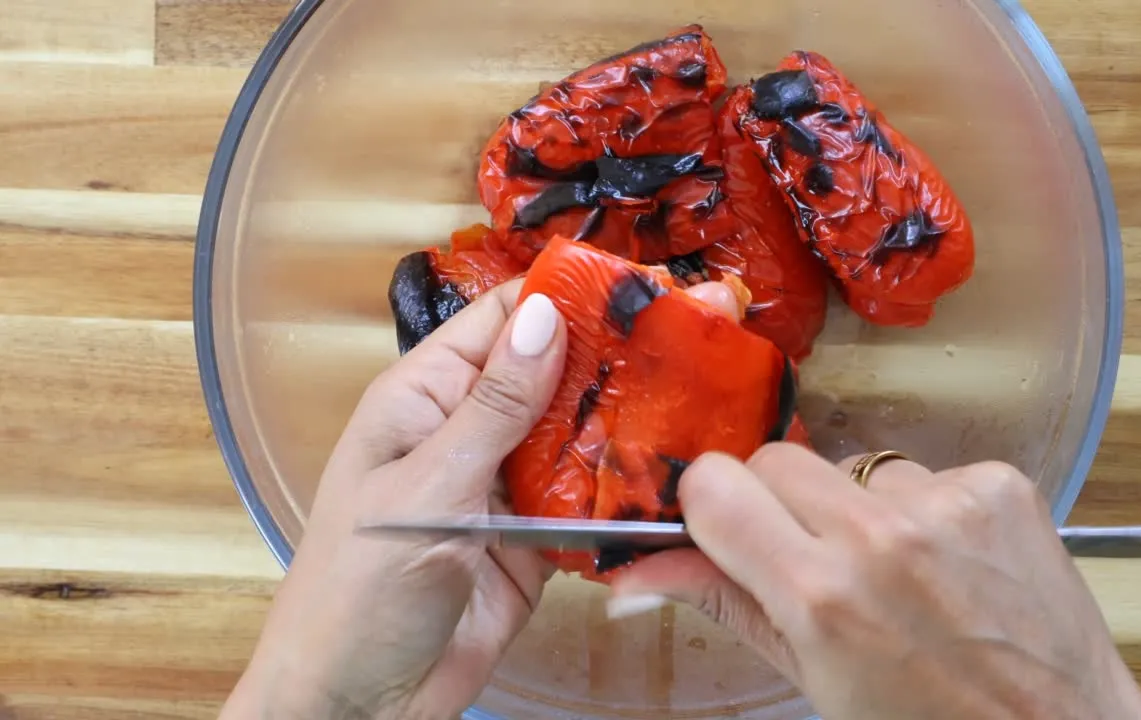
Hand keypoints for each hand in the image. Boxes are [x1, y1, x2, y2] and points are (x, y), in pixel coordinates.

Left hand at [220, 279, 745, 718]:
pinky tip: (670, 475)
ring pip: (580, 433)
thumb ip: (491, 408)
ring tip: (700, 400)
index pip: (503, 319)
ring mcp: (507, 483)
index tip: (640, 284)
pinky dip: (624, 490)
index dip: (567, 295)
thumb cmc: (354, 593)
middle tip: (694, 341)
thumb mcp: (425, 490)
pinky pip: (589, 498)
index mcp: (427, 396)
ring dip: (629, 423)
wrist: (359, 704)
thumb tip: (545, 316)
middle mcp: (471, 429)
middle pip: (554, 371)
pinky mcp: (537, 537)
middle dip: (616, 357)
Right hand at [608, 446, 1140, 719]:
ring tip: (900, 576)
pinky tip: (950, 564)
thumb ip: (726, 605)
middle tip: (811, 561)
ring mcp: (947, 501)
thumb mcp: (812, 681)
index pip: (713, 485)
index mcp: (820, 595)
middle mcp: (880, 536)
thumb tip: (632, 574)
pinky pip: (924, 472)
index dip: (710, 506)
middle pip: (775, 459)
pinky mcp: (999, 483)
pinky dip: (925, 510)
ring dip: (859, 510)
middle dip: (779, 504)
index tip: (724, 528)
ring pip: (852, 467)